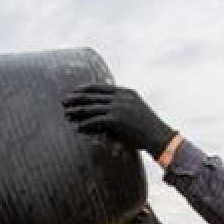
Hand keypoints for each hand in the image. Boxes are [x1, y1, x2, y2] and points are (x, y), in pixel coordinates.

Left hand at [62, 84, 176, 157]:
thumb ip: (119, 108)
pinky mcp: (116, 119)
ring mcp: (118, 107)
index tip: (74, 92)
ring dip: (77, 111)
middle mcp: (121, 97)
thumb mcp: (134, 112)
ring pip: (92, 108)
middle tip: (64, 102)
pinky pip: (96, 121)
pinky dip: (85, 125)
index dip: (85, 89)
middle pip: (93, 96)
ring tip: (67, 115)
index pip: (100, 87)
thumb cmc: (147, 129)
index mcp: (126, 92)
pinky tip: (78, 128)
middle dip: (76, 99)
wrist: (159, 137)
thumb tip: (102, 113)